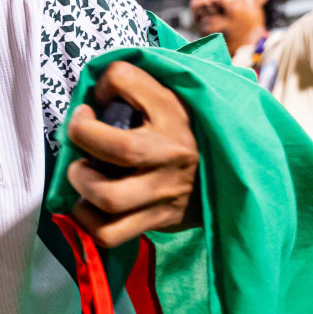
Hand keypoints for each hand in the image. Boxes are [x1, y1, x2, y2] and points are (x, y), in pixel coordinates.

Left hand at [64, 62, 198, 247]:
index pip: (125, 80)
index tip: (90, 105)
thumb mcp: (168, 98)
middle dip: (82, 138)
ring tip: (83, 175)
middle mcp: (172, 155)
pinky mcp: (159, 222)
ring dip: (82, 185)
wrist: (233, 173)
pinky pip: (110, 233)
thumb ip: (132, 86)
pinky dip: (87, 221)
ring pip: (110, 198)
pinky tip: (88, 205)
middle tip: (79, 139)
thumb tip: (92, 95)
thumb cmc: (185, 131)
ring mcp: (166, 193)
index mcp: (173, 115)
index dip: (101, 84)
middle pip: (120, 149)